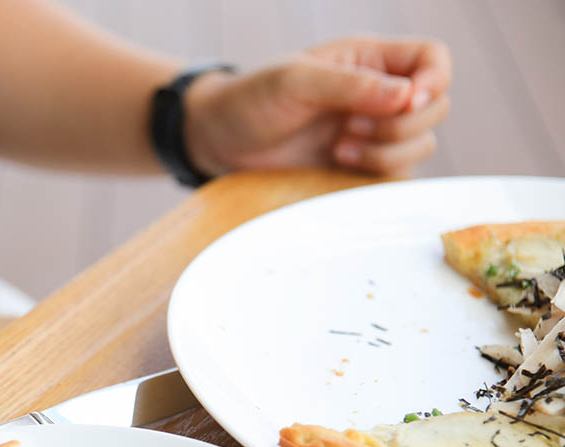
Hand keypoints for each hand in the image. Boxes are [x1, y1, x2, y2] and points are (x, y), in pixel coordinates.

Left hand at [184, 36, 451, 177]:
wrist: (220, 141)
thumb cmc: (251, 100)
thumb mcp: (294, 81)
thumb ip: (348, 84)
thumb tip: (404, 95)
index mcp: (369, 61)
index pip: (432, 58)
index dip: (434, 80)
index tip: (405, 101)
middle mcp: (378, 95)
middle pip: (436, 107)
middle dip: (401, 125)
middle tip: (348, 129)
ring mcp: (371, 133)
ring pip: (420, 146)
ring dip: (386, 153)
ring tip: (338, 149)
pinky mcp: (359, 168)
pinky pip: (395, 176)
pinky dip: (377, 176)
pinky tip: (338, 167)